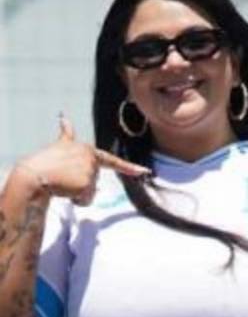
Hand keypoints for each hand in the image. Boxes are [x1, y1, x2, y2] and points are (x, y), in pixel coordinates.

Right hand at [18, 116, 148, 204]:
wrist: (32, 174)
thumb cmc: (44, 162)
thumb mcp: (59, 146)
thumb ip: (66, 134)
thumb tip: (63, 116)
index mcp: (88, 150)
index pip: (112, 161)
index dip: (130, 168)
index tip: (145, 172)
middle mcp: (92, 158)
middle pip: (95, 181)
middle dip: (80, 185)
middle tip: (63, 178)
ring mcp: (90, 170)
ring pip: (90, 192)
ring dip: (76, 192)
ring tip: (61, 182)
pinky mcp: (87, 184)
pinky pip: (85, 200)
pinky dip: (75, 199)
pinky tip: (64, 190)